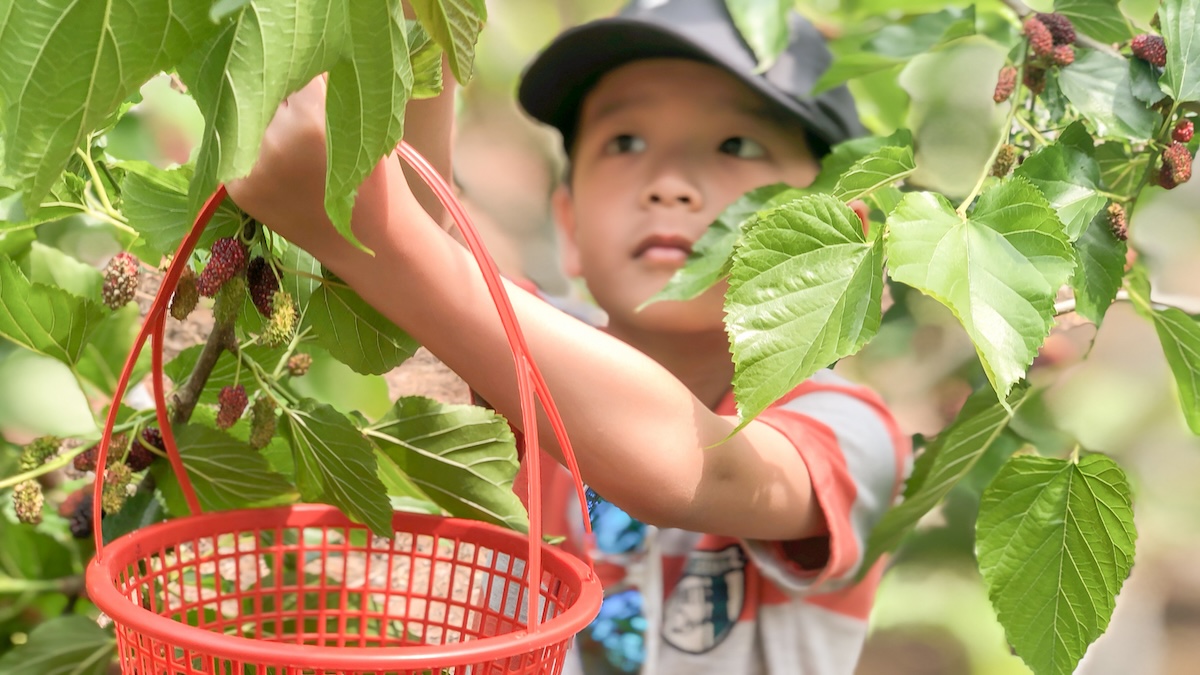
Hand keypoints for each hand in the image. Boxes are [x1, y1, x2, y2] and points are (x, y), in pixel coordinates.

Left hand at [226, 76, 399, 258]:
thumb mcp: (365, 124)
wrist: (371, 240)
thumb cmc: (376, 179)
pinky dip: (254, 150)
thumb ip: (330, 90)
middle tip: (304, 123)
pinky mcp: (237, 187)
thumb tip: (299, 63)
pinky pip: (239, 149)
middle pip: (265, 93)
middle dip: (282, 100)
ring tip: (294, 146)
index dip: (306, 80)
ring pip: (247, 120)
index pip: (294, 72)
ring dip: (264, 123)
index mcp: (311, 119)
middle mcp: (274, 140)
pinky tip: (280, 165)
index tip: (316, 93)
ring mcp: (252, 166)